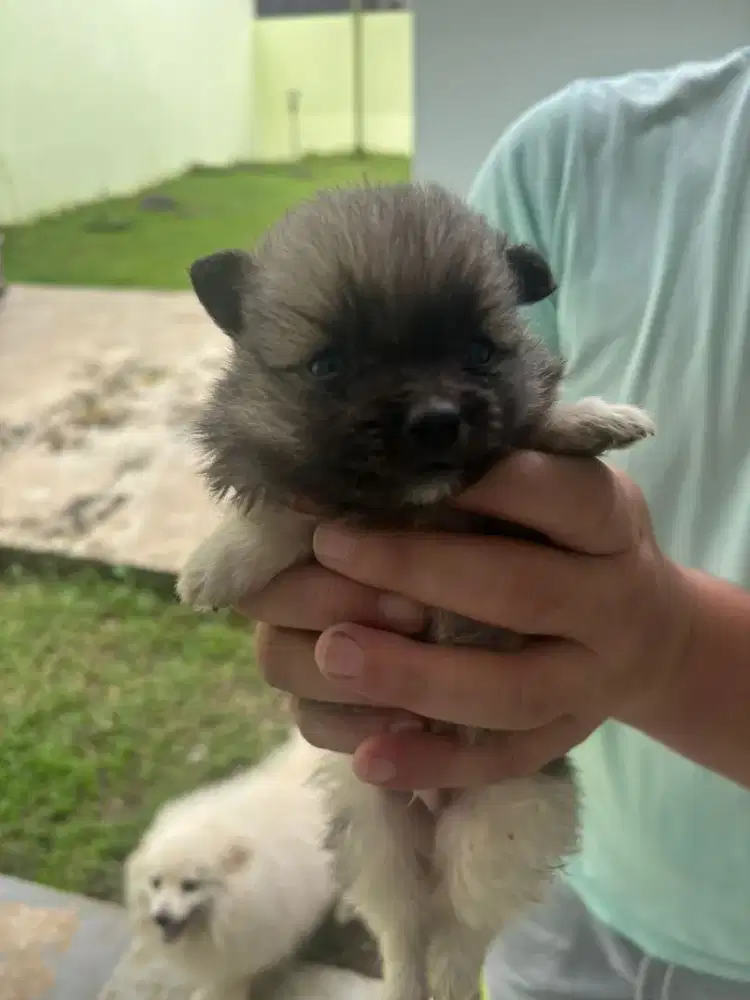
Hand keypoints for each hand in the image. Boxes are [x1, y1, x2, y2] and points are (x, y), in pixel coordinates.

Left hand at [241, 452, 692, 789]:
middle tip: (332, 543)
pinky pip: (497, 762)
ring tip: (330, 653)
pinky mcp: (558, 740)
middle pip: (519, 592)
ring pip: (506, 694)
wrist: (645, 634)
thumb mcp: (565, 488)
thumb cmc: (575, 540)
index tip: (385, 468)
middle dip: (418, 569)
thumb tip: (391, 453)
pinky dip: (431, 765)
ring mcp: (588, 685)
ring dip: (413, 676)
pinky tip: (367, 758)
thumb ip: (503, 472)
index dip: (477, 483)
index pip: (556, 494)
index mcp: (609, 523)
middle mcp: (608, 606)